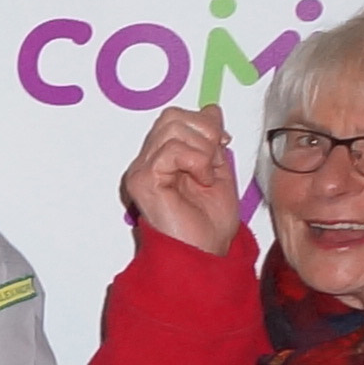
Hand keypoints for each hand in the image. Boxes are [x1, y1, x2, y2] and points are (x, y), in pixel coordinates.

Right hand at [121, 101, 246, 256]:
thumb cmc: (208, 226)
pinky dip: (197, 162)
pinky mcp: (143, 180)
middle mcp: (147, 163)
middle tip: (213, 161)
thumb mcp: (218, 170)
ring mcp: (142, 170)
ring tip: (205, 176)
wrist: (205, 254)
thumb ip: (211, 141)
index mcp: (161, 160)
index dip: (203, 124)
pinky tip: (200, 181)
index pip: (175, 118)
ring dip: (202, 150)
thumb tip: (210, 110)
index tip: (221, 144)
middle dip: (204, 132)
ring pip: (173, 129)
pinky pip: (173, 150)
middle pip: (172, 116)